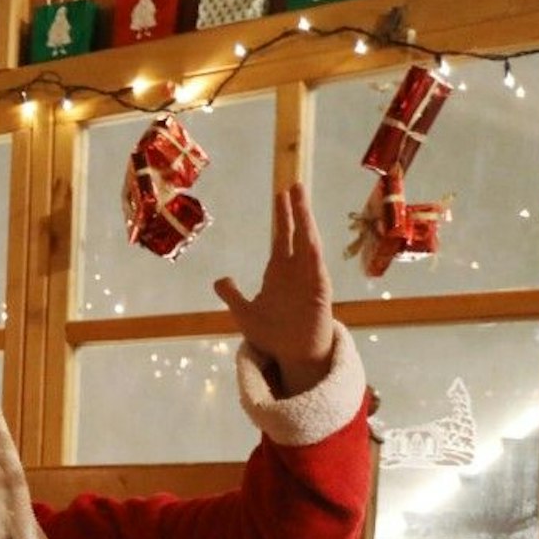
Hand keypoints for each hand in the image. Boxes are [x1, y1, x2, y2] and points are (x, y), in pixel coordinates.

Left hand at [213, 182, 334, 396]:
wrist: (291, 355)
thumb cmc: (272, 335)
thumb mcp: (244, 312)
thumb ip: (232, 295)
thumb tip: (220, 279)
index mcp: (279, 272)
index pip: (282, 237)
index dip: (282, 216)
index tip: (280, 195)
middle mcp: (295, 270)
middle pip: (296, 233)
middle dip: (295, 209)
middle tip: (292, 183)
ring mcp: (309, 278)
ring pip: (307, 242)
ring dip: (305, 221)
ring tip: (302, 198)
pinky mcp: (318, 291)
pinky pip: (316, 267)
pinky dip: (313, 250)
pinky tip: (309, 235)